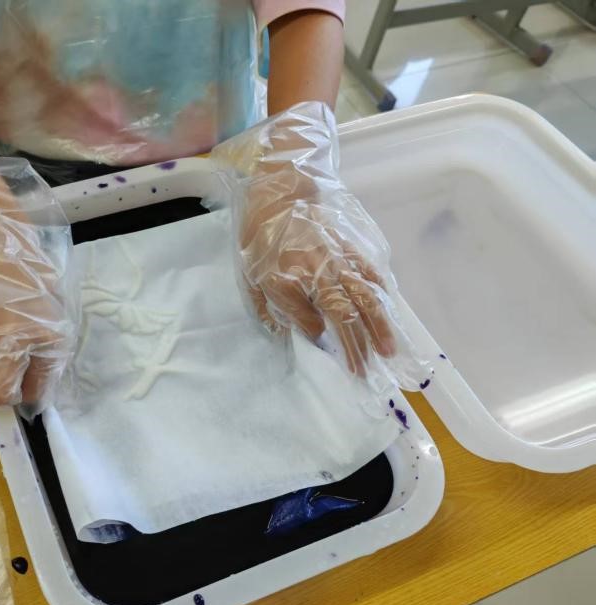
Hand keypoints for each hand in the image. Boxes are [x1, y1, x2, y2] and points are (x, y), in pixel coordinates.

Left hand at [240, 168, 395, 375]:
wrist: (280, 192)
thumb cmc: (261, 238)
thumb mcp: (254, 276)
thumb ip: (278, 307)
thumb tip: (307, 332)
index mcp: (293, 279)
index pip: (315, 321)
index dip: (326, 343)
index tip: (336, 360)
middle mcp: (322, 271)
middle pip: (347, 314)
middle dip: (358, 346)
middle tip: (366, 373)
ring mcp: (341, 259)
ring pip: (367, 297)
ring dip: (379, 326)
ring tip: (389, 351)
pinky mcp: (352, 248)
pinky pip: (372, 274)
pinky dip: (383, 294)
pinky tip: (389, 310)